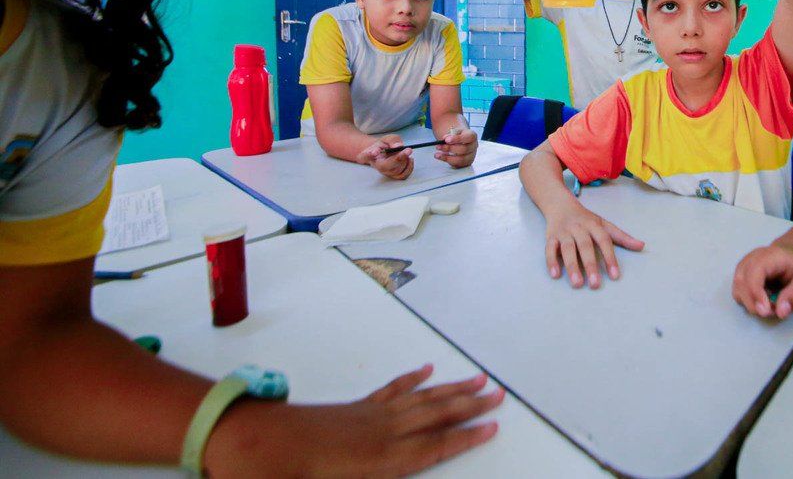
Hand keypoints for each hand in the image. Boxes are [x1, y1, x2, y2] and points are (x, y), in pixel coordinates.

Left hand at [205, 365, 502, 476]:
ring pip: (418, 399)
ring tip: (477, 379)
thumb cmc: (279, 475)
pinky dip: (411, 380)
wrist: (246, 441)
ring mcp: (366, 417)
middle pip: (434, 415)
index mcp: (377, 460)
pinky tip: (425, 370)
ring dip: (450, 389)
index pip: (432, 446)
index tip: (493, 426)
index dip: (464, 437)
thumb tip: (392, 471)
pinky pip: (389, 391)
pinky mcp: (351, 409)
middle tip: (499, 393)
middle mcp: (378, 433)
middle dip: (469, 406)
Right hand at [357, 136, 414, 180]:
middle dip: (398, 158)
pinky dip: (409, 167)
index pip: (365, 156)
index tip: (374, 152)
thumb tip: (398, 146)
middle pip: (385, 166)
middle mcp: (376, 165)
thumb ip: (392, 140)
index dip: (368, 155)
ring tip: (406, 151)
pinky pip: (403, 175)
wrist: (386, 152)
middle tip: (408, 149)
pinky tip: (409, 159)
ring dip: (405, 160)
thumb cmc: (385, 145)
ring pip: (396, 170)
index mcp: (369, 154)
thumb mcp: (387, 138)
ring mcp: (384, 172)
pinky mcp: (393, 176)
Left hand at [435, 128, 476, 167]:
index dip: (458, 139)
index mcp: (472, 136)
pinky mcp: (465, 164)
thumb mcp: (454, 131)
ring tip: (437, 155)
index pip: (468, 137)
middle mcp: (473, 147)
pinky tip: (442, 157)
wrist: (458, 141)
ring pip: (461, 159)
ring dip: (447, 158)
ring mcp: (470, 156)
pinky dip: (448, 161)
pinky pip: (457, 165)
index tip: (446, 140)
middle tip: (438, 146)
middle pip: (464, 149)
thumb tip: (445, 139)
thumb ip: (450, 133)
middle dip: (450, 148)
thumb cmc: (457, 135)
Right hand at [544, 202, 643, 288]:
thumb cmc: (585, 218)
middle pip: (585, 246)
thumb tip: (642, 246)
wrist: (560, 204)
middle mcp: (579, 227)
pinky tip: (555, 275)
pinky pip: (549, 248)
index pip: (604, 241)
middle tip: (595, 284)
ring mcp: (564, 232)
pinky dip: (551, 261)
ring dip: (571, 266)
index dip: (610, 258)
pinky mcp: (551, 237)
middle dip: (590, 265)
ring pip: (567, 249)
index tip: (615, 275)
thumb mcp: (604, 224)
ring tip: (577, 284)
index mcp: (594, 224)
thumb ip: (622, 237)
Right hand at [732, 243, 792, 319]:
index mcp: (767, 256)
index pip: (754, 274)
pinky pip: (739, 295)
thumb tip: (781, 312)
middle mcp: (749, 260)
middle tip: (775, 310)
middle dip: (756, 304)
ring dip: (753, 305)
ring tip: (771, 304)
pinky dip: (750, 302)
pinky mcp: (738, 277)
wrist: (786, 255)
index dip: (757, 294)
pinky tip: (763, 300)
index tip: (766, 311)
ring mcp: (741, 268)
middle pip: (741, 284)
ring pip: (738, 292)